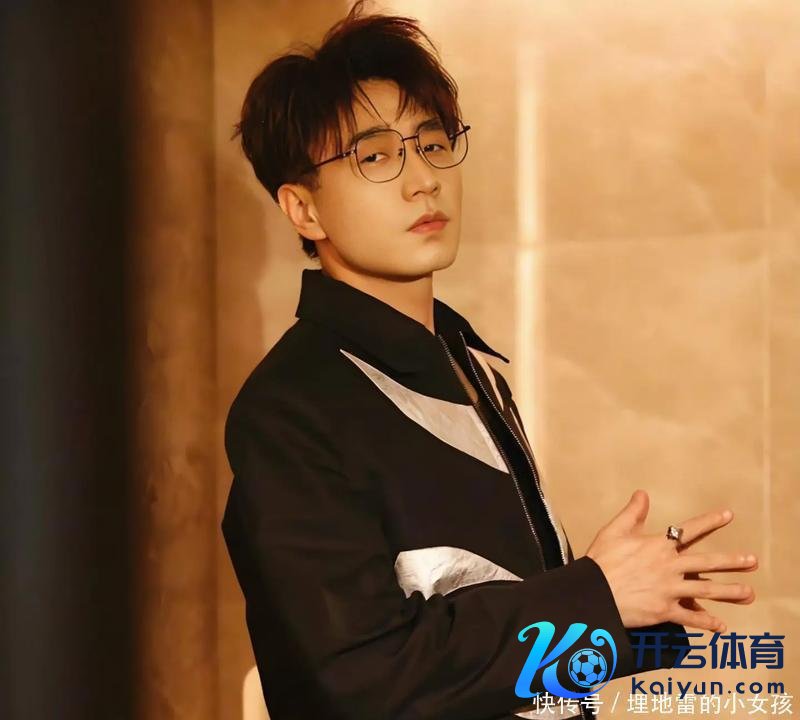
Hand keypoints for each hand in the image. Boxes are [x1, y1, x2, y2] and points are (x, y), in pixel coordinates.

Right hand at [584, 489, 758, 631]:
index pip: (690, 530)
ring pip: (707, 590)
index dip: (710, 521)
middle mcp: (669, 567)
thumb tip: (642, 494)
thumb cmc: (601, 561)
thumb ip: (632, 512)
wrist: (593, 593)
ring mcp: (669, 590)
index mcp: (658, 546)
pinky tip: (721, 626)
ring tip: (749, 593)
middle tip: (751, 561)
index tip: (728, 515)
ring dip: (730, 592)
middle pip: (707, 562)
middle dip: (731, 561)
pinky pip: (690, 617)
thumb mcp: (614, 531)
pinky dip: (706, 622)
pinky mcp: (665, 611)